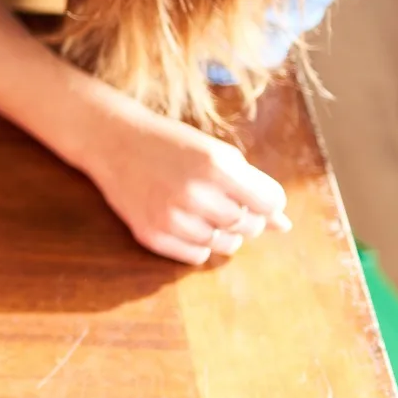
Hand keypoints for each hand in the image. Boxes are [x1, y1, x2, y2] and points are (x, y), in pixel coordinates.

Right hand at [82, 103, 289, 264]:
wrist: (112, 142)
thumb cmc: (171, 145)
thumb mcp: (216, 153)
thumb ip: (252, 187)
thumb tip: (284, 227)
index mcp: (216, 165)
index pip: (270, 202)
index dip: (267, 201)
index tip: (252, 195)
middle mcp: (194, 193)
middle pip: (249, 226)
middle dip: (245, 216)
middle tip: (222, 199)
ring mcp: (170, 217)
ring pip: (225, 244)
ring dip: (222, 231)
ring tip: (202, 210)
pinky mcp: (151, 234)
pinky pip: (197, 255)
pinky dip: (197, 243)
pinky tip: (183, 221)